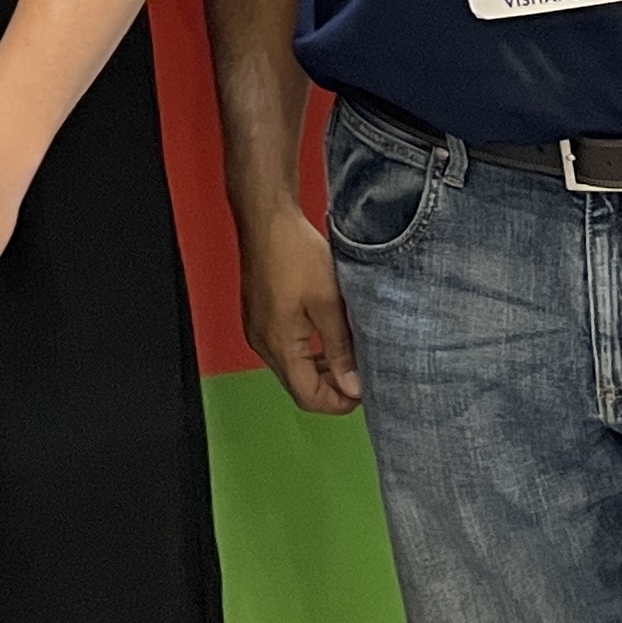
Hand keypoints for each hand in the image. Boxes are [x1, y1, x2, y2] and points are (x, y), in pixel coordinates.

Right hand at [237, 201, 361, 413]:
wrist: (267, 218)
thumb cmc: (295, 253)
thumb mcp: (329, 303)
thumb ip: (341, 350)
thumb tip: (353, 388)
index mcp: (278, 344)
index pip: (307, 396)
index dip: (338, 403)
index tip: (364, 393)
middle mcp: (261, 343)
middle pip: (297, 386)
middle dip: (330, 389)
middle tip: (361, 376)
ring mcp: (256, 329)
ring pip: (290, 369)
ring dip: (319, 371)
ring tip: (349, 358)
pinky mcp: (257, 316)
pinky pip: (283, 350)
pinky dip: (306, 354)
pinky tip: (326, 339)